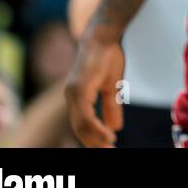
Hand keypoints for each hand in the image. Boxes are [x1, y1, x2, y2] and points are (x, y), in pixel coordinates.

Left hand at [65, 29, 125, 146]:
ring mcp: (73, 92)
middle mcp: (71, 96)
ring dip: (96, 138)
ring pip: (81, 124)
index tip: (108, 146)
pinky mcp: (79, 88)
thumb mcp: (112, 85)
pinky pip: (86, 115)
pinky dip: (96, 127)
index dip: (94, 137)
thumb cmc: (108, 56)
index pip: (82, 125)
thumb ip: (112, 106)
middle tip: (108, 151)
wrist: (104, 35)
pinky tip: (108, 134)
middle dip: (94, 142)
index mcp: (77, 96)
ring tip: (109, 146)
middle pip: (79, 128)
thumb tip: (116, 127)